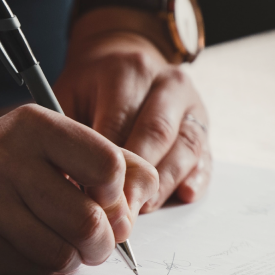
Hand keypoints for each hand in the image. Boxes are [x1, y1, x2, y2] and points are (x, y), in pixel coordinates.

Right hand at [0, 106, 158, 274]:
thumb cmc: (11, 161)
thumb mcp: (56, 142)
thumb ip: (112, 161)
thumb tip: (142, 202)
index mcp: (35, 126)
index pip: (107, 166)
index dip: (118, 193)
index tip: (106, 198)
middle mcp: (7, 159)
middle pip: (88, 221)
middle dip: (103, 242)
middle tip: (97, 240)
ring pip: (62, 254)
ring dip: (73, 258)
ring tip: (64, 243)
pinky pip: (34, 270)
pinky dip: (44, 267)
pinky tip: (32, 247)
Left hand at [55, 31, 210, 212]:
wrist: (124, 62)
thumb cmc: (91, 89)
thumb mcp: (68, 97)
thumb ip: (68, 134)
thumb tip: (68, 184)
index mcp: (129, 71)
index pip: (119, 122)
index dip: (106, 165)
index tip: (91, 197)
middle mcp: (167, 83)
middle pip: (157, 134)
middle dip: (137, 179)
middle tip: (119, 213)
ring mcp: (191, 104)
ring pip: (185, 147)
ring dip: (164, 184)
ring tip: (143, 210)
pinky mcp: (204, 126)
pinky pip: (206, 155)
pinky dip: (197, 178)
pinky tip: (184, 195)